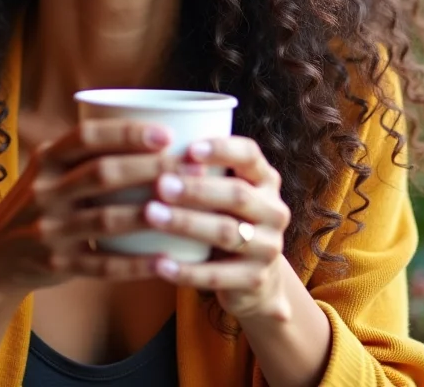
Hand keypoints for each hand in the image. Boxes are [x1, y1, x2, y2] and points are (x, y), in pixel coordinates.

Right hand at [0, 119, 180, 299]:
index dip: (126, 133)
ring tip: (184, 208)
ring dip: (148, 214)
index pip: (85, 136)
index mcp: (45, 160)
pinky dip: (135, 264)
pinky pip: (102, 265)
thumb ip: (85, 151)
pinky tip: (165, 261)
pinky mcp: (58, 265)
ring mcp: (50, 230)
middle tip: (187, 167)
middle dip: (149, 168)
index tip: (165, 133)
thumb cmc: (38, 203)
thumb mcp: (47, 169)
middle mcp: (44, 192)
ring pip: (106, 220)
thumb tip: (152, 126)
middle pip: (102, 174)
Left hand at [143, 136, 292, 319]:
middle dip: (197, 189)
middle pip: (237, 195)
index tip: (189, 148)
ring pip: (226, 233)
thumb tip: (150, 143)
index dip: (222, 149)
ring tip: (151, 215)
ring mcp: (268, 247)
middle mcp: (273, 211)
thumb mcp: (222, 193)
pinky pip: (217, 275)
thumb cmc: (223, 220)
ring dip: (186, 223)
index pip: (250, 155)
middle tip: (160, 184)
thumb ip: (200, 172)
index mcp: (265, 181)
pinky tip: (158, 263)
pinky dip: (186, 270)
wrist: (252, 281)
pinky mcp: (255, 280)